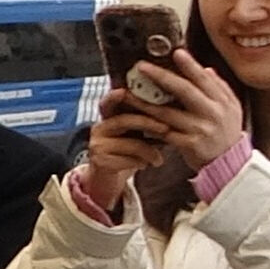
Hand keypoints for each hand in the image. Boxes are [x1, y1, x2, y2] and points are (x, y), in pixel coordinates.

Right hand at [75, 88, 169, 213]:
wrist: (110, 178)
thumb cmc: (128, 151)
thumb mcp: (135, 132)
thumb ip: (145, 119)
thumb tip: (172, 106)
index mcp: (108, 117)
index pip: (110, 102)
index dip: (115, 96)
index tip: (124, 90)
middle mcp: (99, 128)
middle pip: (124, 120)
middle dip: (148, 123)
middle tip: (166, 129)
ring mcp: (97, 145)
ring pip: (130, 143)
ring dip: (150, 152)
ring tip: (159, 159)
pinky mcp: (99, 161)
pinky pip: (128, 160)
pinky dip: (142, 163)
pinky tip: (146, 165)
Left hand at [132, 46, 246, 172]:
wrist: (230, 164)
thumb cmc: (226, 132)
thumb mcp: (231, 108)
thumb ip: (219, 88)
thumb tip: (206, 69)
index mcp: (223, 102)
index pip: (204, 79)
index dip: (190, 65)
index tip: (176, 52)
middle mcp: (212, 113)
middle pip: (184, 91)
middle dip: (161, 76)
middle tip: (142, 66)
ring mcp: (200, 129)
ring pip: (167, 112)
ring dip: (144, 102)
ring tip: (127, 93)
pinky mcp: (188, 144)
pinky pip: (163, 132)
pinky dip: (148, 124)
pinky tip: (134, 117)